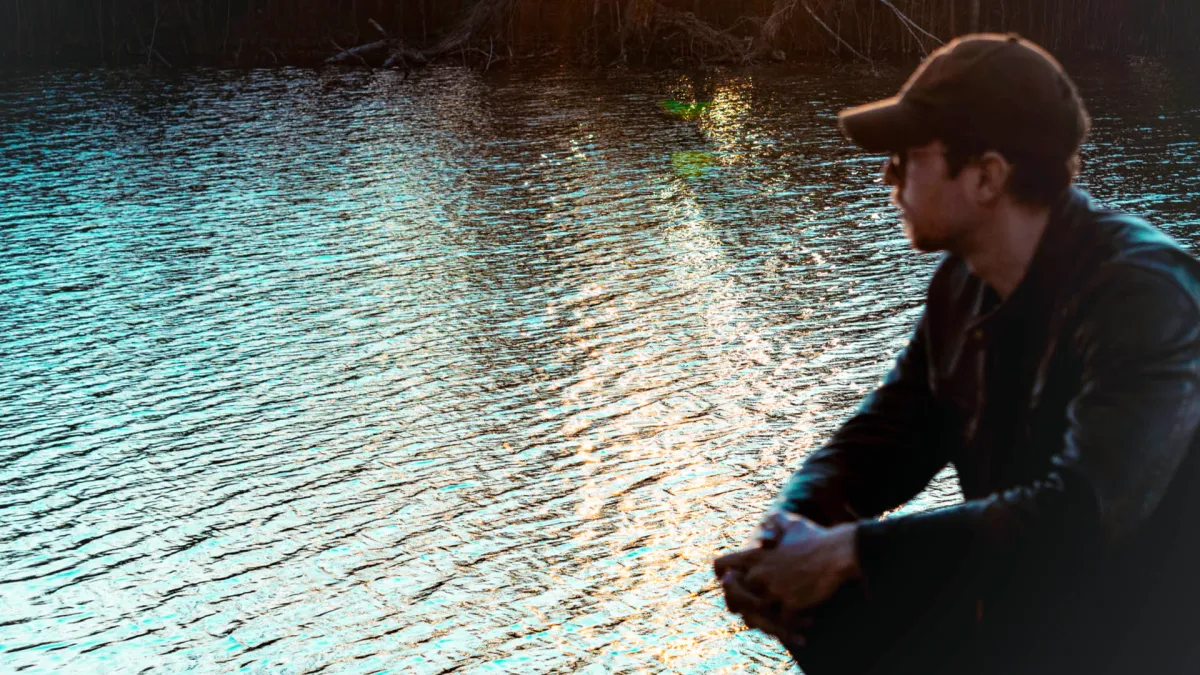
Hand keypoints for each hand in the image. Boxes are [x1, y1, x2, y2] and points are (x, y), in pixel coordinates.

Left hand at [715, 514, 829, 643]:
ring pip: (755, 614)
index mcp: (756, 555)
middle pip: (733, 597)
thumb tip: (768, 520)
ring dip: (767, 621)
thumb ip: (775, 522)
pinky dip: (793, 627)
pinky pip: (782, 622)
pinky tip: (808, 623)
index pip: (719, 566)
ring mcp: (774, 589)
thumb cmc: (816, 537)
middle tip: (758, 610)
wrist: (838, 552)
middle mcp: (760, 572)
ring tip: (782, 623)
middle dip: (743, 605)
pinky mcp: (790, 603)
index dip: (722, 577)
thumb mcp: (792, 523)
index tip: (732, 583)